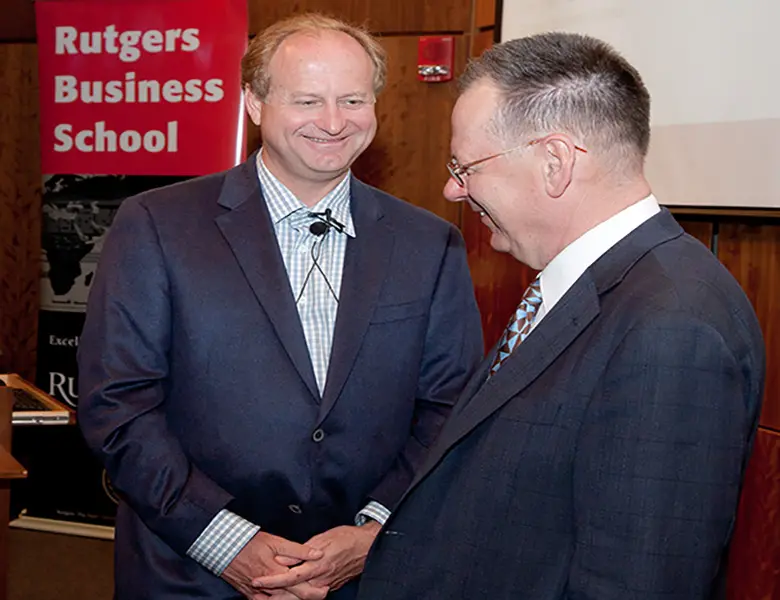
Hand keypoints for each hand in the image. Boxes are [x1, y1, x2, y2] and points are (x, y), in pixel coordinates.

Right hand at [221, 531, 327, 599]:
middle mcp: (268, 588)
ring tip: (306, 593)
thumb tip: (318, 554)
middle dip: (308, 597)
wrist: (223, 547)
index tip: (326, 588)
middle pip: (292, 598)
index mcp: (277, 574)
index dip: (315, 591)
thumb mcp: (276, 542)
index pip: (300, 589)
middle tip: (321, 593)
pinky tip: (283, 597)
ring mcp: (257, 593)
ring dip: (293, 598)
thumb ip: (298, 550)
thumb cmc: (250, 542)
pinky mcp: (249, 593)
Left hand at [253, 521, 381, 592]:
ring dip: (283, 597)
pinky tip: (287, 591)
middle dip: (273, 595)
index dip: (271, 580)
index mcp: (317, 567)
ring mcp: (326, 586)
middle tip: (257, 592)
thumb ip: (300, 551)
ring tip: (267, 593)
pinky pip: (310, 594)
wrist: (367, 546)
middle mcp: (320, 580)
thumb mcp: (322, 538)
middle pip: (292, 594)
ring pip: (300, 597)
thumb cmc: (346, 538)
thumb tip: (281, 560)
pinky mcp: (330, 586)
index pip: (289, 578)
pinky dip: (296, 595)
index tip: (257, 580)